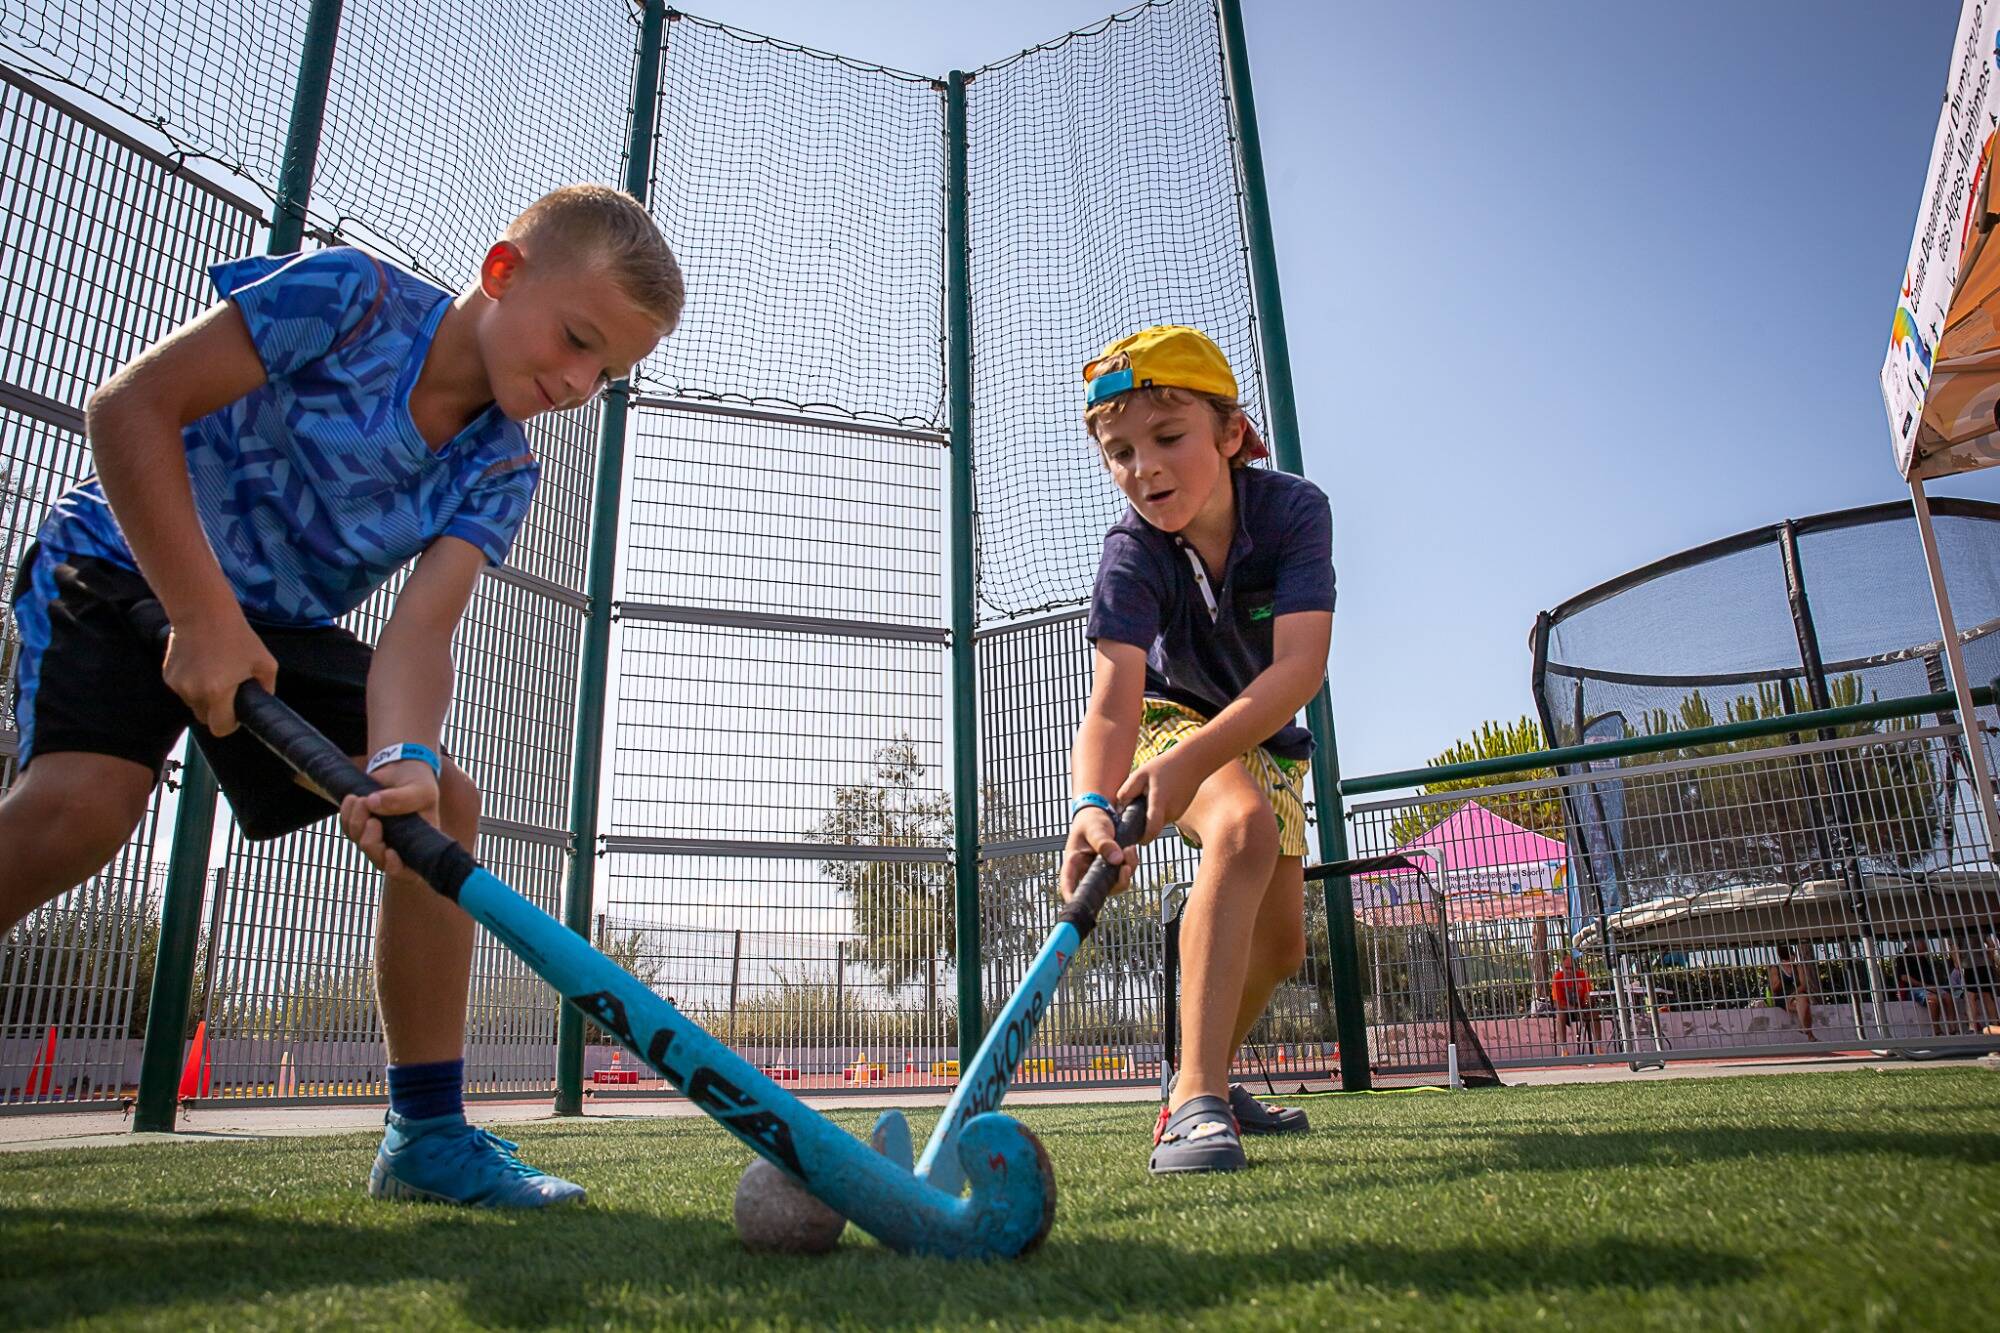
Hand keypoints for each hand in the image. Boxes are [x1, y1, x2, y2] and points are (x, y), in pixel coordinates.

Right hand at [162, 609, 277, 735]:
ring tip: (214, 672)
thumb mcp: (265, 663)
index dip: (230, 723)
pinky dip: (192, 684)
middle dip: (217, 711)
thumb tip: (262, 703)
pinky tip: (201, 664)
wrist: (202, 611)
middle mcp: (193, 693)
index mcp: (217, 693)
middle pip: (205, 719)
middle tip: (228, 690)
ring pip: (193, 704)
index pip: (220, 728)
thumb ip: (266, 689)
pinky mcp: (167, 676)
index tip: (235, 712)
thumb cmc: (237, 636)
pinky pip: (183, 690)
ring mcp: (177, 685)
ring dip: (203, 696)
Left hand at [339, 760, 441, 878]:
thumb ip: (402, 798)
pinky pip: (348, 830)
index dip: (397, 869)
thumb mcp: (420, 789)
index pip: (409, 871)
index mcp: (419, 844)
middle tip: (370, 814)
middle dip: (370, 840)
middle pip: (379, 860)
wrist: (401, 767)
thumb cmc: (418, 782)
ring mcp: (379, 838)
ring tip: (362, 798)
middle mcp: (399, 846)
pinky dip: (346, 815)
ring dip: (356, 821)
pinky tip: (352, 799)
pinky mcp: (362, 828)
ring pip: (360, 843)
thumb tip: (373, 803)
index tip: (390, 852)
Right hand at [1060, 807, 1136, 900]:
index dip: (1071, 895)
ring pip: (1116, 884)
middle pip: (1098, 891)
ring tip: (1129, 849)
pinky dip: (1131, 864)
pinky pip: (1124, 875)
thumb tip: (1117, 859)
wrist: (1101, 812)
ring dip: (1127, 870)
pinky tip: (1130, 849)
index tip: (1077, 902)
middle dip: (1116, 882)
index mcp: (1074, 862)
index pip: (1068, 883)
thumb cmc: (1091, 819)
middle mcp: (1086, 871)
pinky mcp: (1113, 869)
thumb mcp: (1095, 827)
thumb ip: (1104, 842)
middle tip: (1125, 867)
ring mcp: (1100, 872)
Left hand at [1116, 750, 1200, 842]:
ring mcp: (1178, 813)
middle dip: (1141, 822)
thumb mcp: (1141, 773)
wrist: (1192, 761)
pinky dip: (1158, 811)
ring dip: (1150, 815)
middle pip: (1152, 827)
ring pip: (1158, 822)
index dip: (1142, 838)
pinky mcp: (1181, 812)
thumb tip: (1119, 808)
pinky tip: (1158, 795)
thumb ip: (1127, 790)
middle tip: (1134, 806)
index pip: (1152, 829)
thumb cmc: (1165, 766)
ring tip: (1148, 796)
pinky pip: (1164, 816)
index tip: (1134, 839)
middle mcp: (1171, 812)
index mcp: (1160, 802)